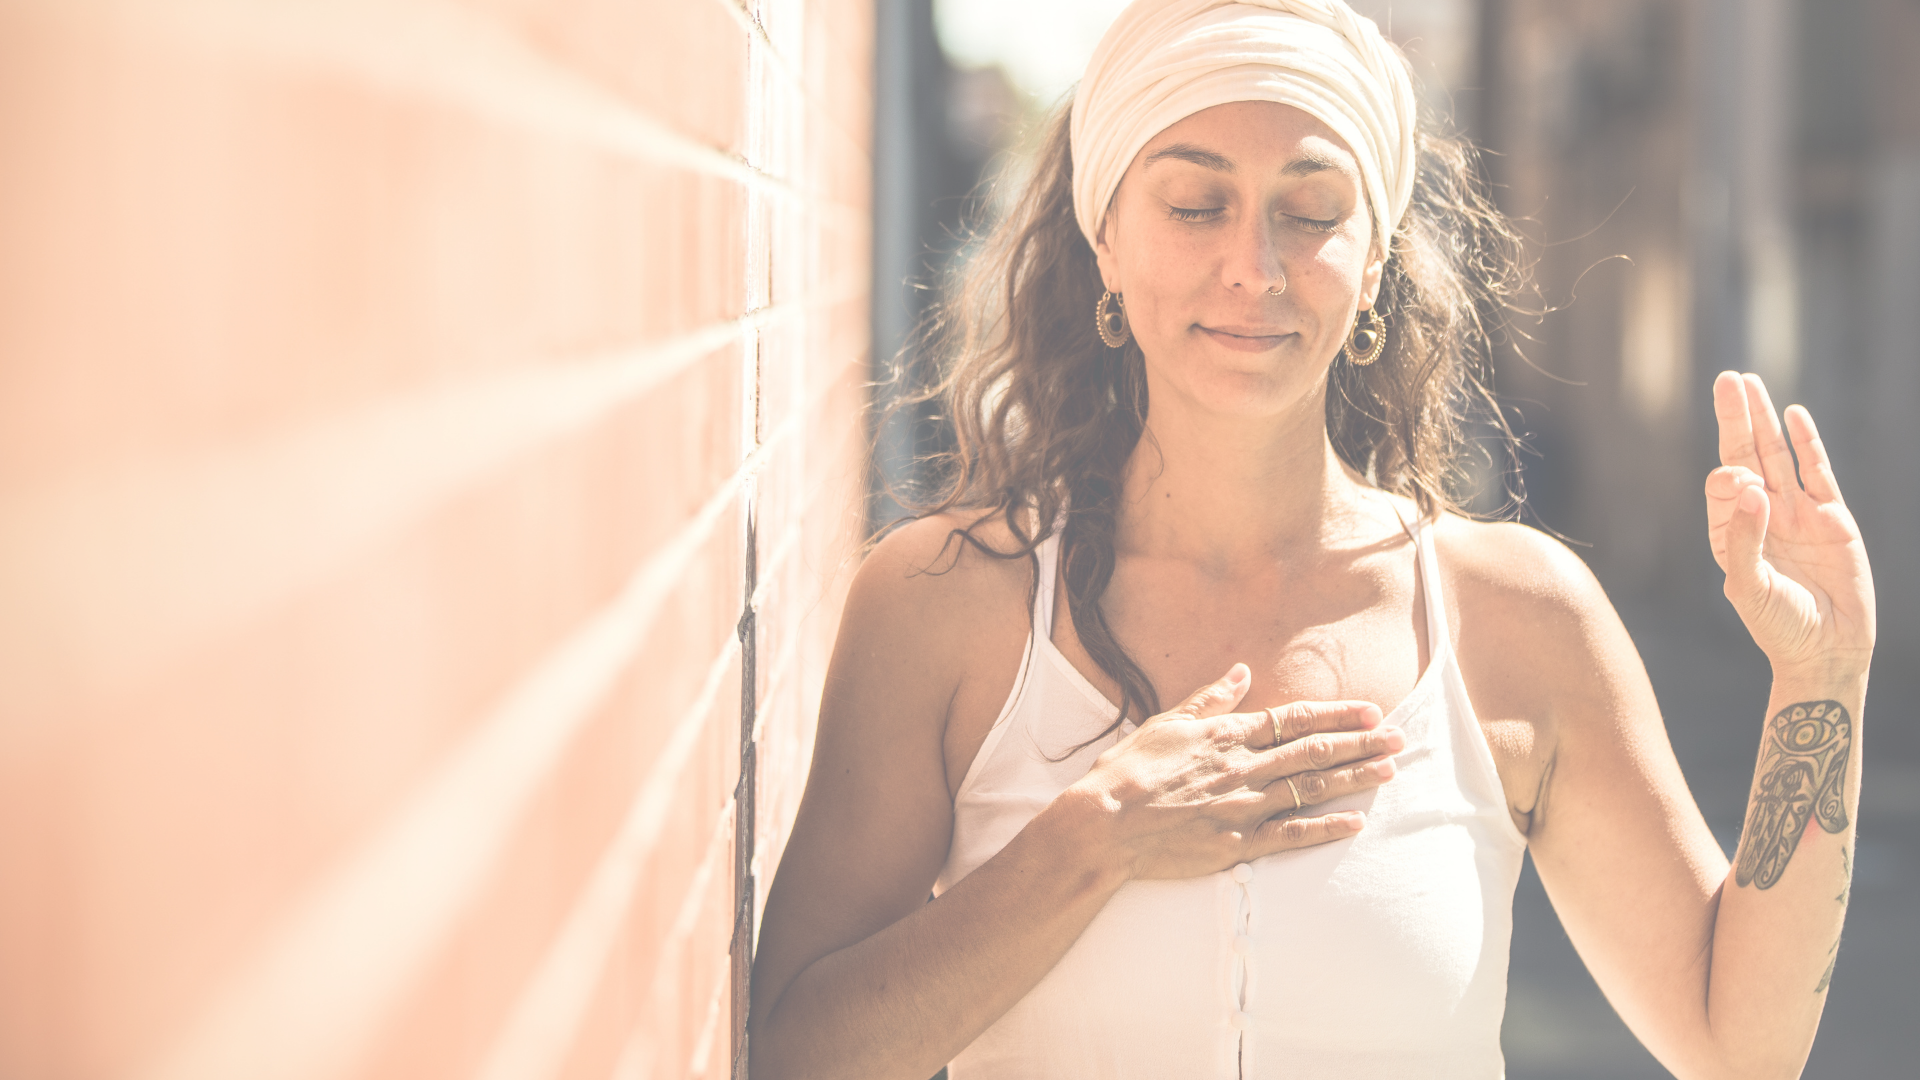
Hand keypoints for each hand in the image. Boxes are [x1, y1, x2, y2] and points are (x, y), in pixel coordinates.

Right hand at [1064, 663, 1402, 880]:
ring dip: (1354, 776)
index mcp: (1226, 735)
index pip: (1293, 719)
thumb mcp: (1165, 723)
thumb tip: (1240, 671)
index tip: (1370, 711)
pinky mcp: (1237, 843)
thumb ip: (1208, 699)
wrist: (1103, 824)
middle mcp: (1243, 767)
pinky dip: (1326, 827)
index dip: (1336, 714)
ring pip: (1311, 787)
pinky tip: (1356, 820)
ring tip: (1388, 770)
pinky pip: (1291, 833)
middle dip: (1361, 742)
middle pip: (1314, 750)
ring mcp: (1243, 806)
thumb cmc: (1127, 771)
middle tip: (1399, 737)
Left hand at [1707, 372, 1875, 675]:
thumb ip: (1744, 541)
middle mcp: (1760, 516)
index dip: (1729, 477)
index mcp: (1729, 533)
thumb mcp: (1750, 586)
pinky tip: (1794, 414)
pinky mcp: (1832, 518)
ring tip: (1750, 382)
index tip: (1739, 483)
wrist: (1828, 649)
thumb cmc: (1779, 625)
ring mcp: (1797, 514)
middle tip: (1727, 379)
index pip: (1723, 488)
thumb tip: (1752, 490)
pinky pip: (1817, 472)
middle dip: (1736, 419)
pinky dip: (1806, 443)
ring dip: (1764, 420)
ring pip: (1778, 455)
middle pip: (1745, 456)